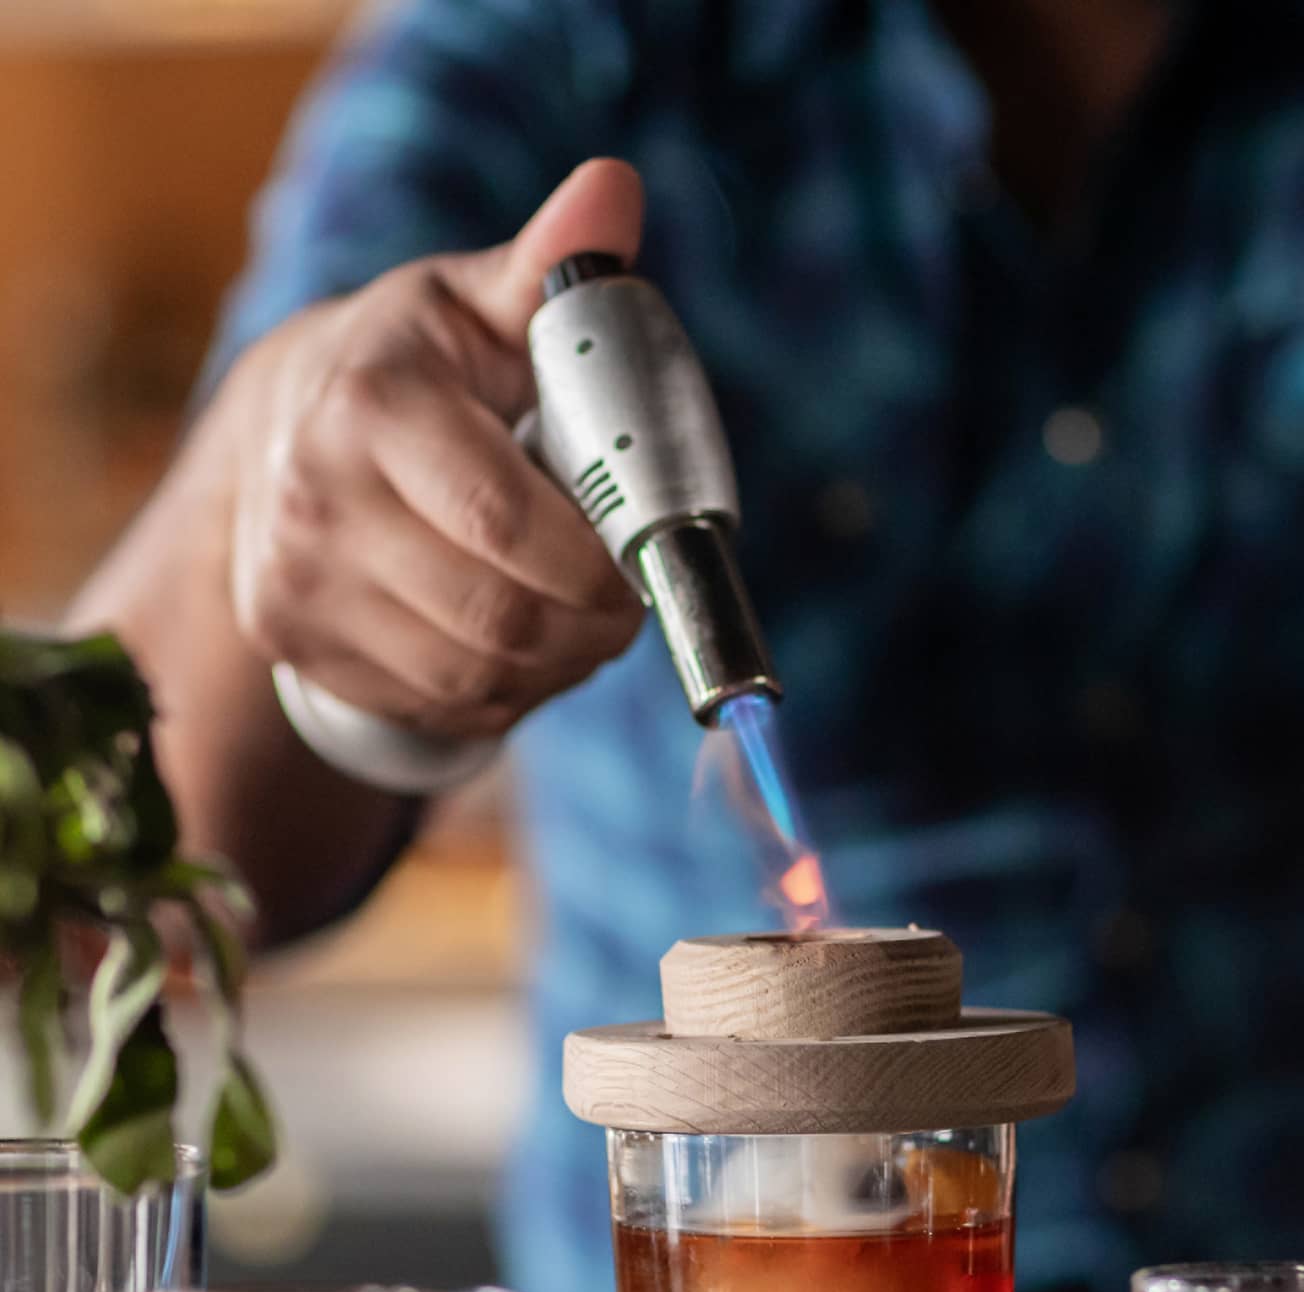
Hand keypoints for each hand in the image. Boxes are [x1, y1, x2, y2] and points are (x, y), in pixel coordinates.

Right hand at [218, 159, 645, 737]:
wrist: (282, 429)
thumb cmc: (415, 363)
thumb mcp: (475, 303)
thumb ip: (552, 266)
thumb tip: (617, 189)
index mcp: (369, 403)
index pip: (502, 522)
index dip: (593, 565)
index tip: (638, 565)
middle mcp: (314, 500)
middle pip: (496, 621)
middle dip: (589, 630)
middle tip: (626, 609)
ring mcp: (296, 584)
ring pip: (471, 680)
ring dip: (554, 669)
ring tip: (578, 623)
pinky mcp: (297, 646)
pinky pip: (437, 707)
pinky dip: (501, 694)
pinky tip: (516, 646)